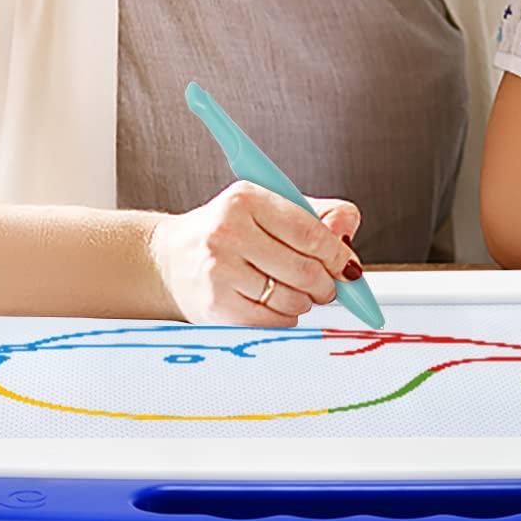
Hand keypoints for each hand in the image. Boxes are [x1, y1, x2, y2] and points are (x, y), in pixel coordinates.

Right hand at [148, 183, 361, 324]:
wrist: (171, 258)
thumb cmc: (229, 231)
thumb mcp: (269, 207)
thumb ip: (317, 214)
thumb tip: (348, 236)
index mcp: (246, 199)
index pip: (309, 232)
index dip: (337, 254)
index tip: (348, 267)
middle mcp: (229, 231)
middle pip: (304, 269)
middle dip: (326, 284)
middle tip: (328, 286)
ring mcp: (220, 270)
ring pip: (291, 299)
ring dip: (305, 301)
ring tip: (295, 292)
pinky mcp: (216, 305)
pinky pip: (273, 321)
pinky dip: (285, 317)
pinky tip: (275, 305)